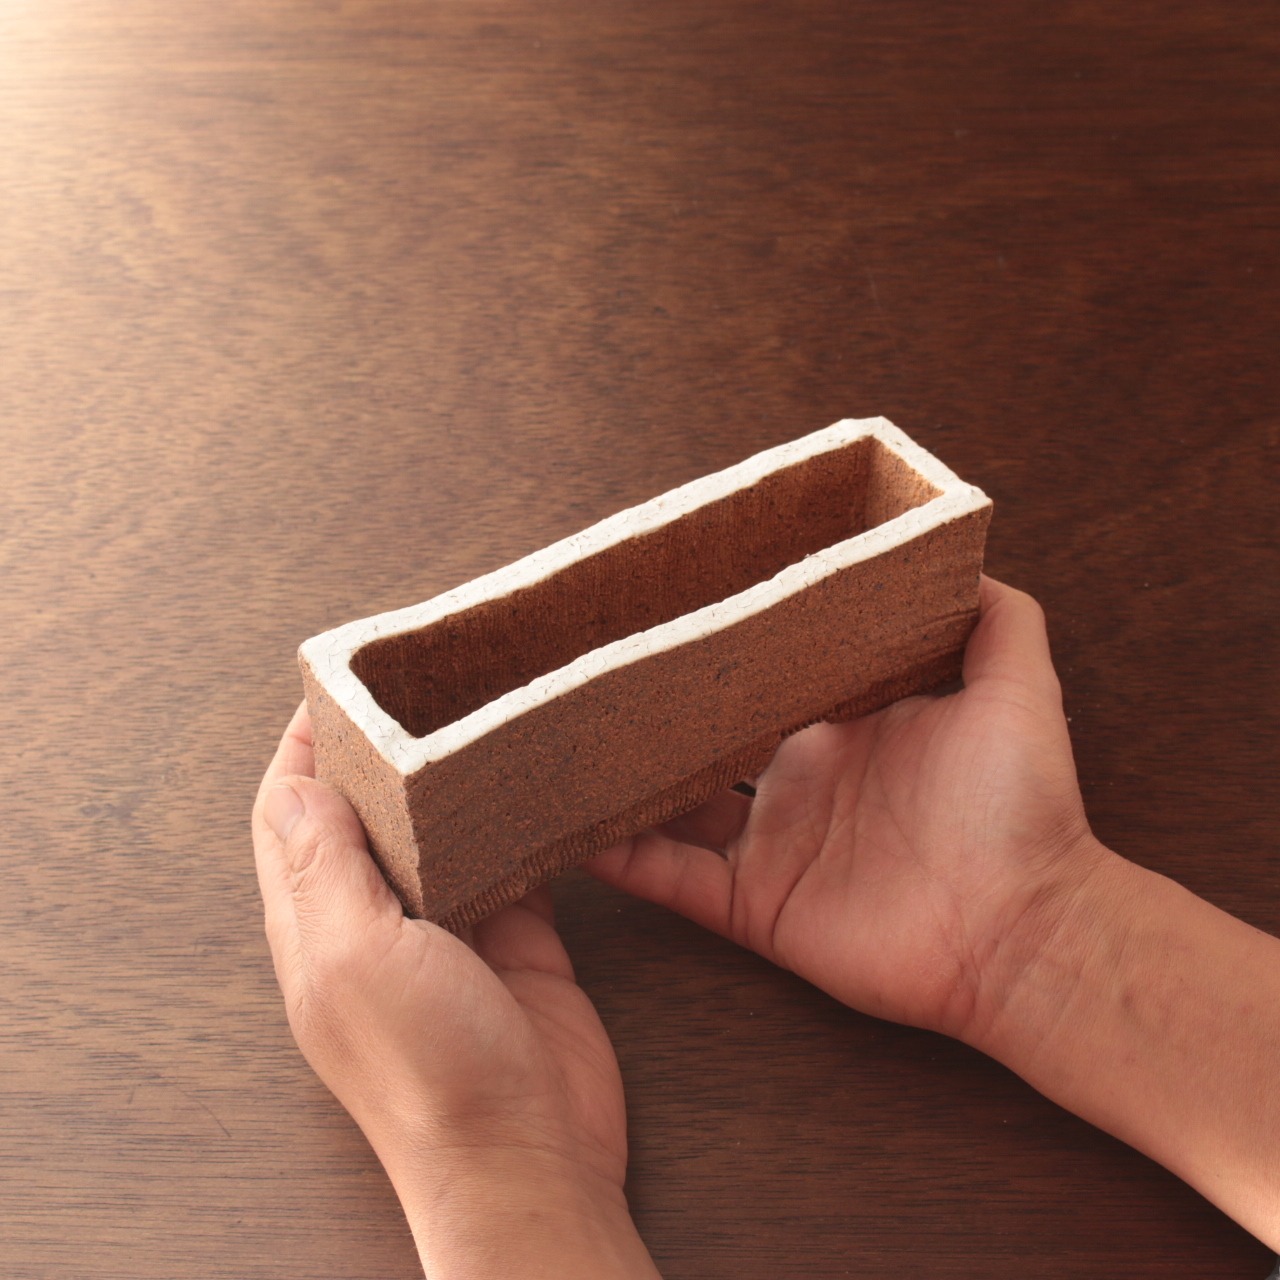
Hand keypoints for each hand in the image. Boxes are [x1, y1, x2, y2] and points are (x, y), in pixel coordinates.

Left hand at [251, 706, 659, 1278]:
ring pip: (441, 834)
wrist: (529, 1157)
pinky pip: (513, 862)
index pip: (290, 818)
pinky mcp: (518, 942)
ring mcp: (450, 935)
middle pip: (365, 817)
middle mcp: (377, 928)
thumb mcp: (358, 961)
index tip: (334, 688)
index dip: (302, 751)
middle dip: (381, 752)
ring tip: (477, 717)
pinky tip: (536, 786)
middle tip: (419, 686)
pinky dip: (519, 822)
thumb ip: (324, 871)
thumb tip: (291, 788)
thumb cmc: (433, 1075)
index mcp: (319, 930)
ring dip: (451, 782)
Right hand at [587, 575, 1100, 1044]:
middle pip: (712, 739)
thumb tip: (960, 550)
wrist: (1027, 931)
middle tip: (601, 671)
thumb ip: (997, 618)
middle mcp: (800, 783)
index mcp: (845, 729)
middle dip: (662, 711)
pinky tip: (582, 831)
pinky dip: (627, 861)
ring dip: (629, 782)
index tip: (679, 612)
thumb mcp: (1019, 690)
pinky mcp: (757, 908)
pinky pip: (675, 882)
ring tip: (573, 744)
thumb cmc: (1024, 808)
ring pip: (677, 808)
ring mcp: (774, 848)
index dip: (728, 652)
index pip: (771, 680)